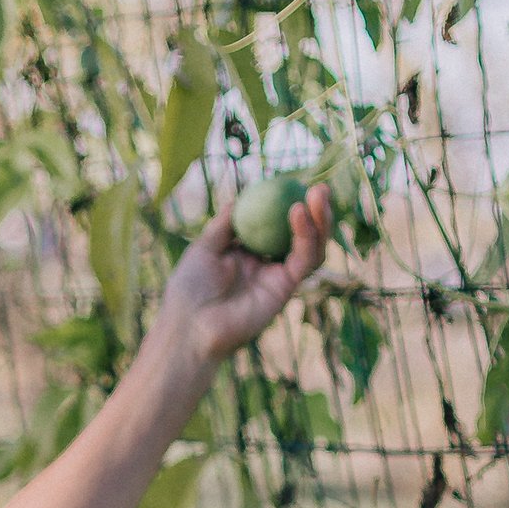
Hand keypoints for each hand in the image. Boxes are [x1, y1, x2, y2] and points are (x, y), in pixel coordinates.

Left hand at [153, 184, 330, 379]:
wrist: (189, 326)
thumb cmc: (188, 290)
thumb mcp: (203, 248)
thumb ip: (223, 226)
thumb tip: (238, 199)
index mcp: (248, 255)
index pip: (277, 225)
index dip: (289, 205)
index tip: (294, 181)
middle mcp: (266, 266)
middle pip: (301, 235)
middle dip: (315, 210)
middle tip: (319, 186)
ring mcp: (277, 278)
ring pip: (311, 247)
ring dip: (319, 220)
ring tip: (318, 194)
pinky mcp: (284, 290)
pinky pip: (303, 260)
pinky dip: (306, 236)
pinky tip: (298, 213)